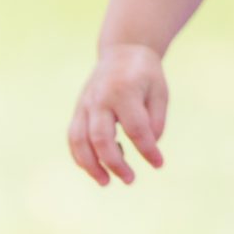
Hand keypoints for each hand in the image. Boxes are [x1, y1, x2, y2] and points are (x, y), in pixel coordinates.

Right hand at [69, 45, 168, 185]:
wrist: (122, 51)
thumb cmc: (145, 75)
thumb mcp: (159, 92)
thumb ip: (155, 120)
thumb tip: (148, 147)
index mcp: (124, 90)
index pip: (135, 128)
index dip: (147, 150)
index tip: (159, 163)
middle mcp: (100, 98)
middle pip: (101, 138)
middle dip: (115, 163)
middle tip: (130, 179)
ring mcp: (85, 104)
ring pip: (80, 141)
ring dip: (91, 165)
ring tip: (106, 182)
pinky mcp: (78, 111)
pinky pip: (73, 138)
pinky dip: (81, 157)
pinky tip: (96, 169)